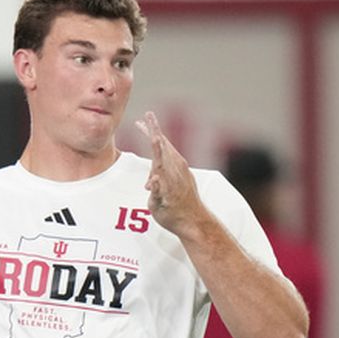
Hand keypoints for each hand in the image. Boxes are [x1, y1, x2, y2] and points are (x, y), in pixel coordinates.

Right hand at [135, 111, 205, 235]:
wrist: (194, 221)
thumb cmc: (172, 216)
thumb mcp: (158, 208)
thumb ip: (155, 193)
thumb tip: (151, 180)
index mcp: (167, 175)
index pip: (158, 150)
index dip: (153, 134)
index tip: (149, 120)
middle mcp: (176, 168)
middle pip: (163, 143)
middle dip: (153, 128)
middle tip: (145, 115)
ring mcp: (182, 168)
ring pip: (167, 147)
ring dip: (156, 136)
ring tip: (144, 127)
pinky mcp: (184, 171)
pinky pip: (171, 153)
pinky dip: (162, 146)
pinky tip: (157, 144)